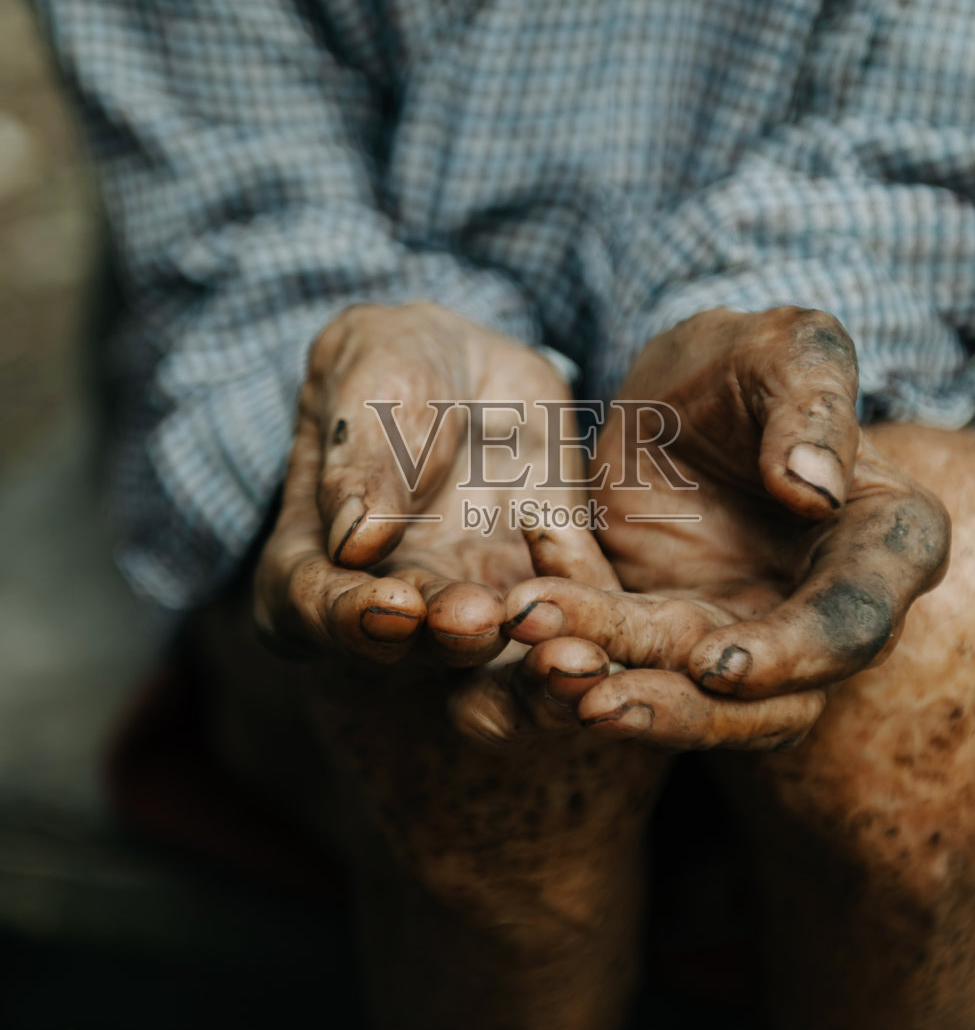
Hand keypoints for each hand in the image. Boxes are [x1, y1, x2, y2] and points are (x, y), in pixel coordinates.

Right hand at [254, 301, 613, 669]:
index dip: (348, 616)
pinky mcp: (544, 596)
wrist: (477, 367)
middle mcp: (390, 605)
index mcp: (314, 559)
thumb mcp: (371, 378)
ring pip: (491, 660)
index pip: (313, 604)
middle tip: (476, 623)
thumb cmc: (395, 364)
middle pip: (407, 647)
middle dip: (443, 640)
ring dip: (521, 665)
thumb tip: (352, 541)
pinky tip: (606, 627)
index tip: (393, 607)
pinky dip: (586, 628)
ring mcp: (468, 611)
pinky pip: (567, 624)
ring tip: (553, 647)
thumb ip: (361, 454)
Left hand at [504, 306, 949, 747]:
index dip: (796, 653)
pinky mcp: (666, 638)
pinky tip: (525, 602)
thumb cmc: (753, 361)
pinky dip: (574, 638)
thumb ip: (814, 405)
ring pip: (690, 697)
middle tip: (599, 701)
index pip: (856, 619)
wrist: (673, 386)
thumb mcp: (787, 349)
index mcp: (886, 543)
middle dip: (684, 708)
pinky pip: (621, 659)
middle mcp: (825, 612)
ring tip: (545, 662)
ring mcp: (745, 635)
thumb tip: (818, 491)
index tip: (717, 665)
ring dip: (615, 686)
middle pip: (772, 699)